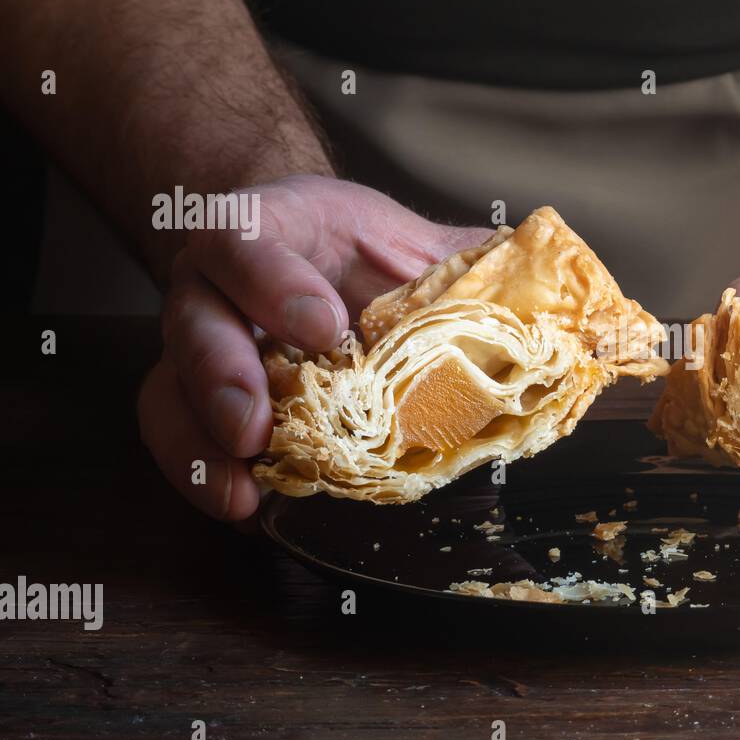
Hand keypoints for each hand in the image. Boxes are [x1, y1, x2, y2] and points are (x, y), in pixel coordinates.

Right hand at [139, 174, 495, 519]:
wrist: (314, 249)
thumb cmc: (361, 249)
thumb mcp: (415, 240)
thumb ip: (475, 267)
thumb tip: (570, 305)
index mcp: (268, 231)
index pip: (246, 242)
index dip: (275, 284)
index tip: (327, 327)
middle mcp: (218, 287)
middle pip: (196, 325)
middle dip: (224, 378)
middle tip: (257, 427)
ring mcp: (203, 347)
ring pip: (170, 391)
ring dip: (200, 447)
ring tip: (243, 494)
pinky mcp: (204, 400)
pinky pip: (181, 436)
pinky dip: (206, 476)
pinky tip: (248, 509)